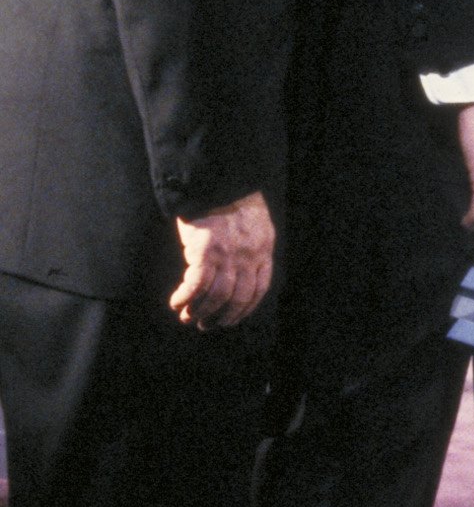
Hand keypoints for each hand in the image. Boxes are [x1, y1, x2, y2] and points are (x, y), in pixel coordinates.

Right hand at [169, 191, 274, 329]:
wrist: (216, 181)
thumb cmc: (231, 201)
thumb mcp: (254, 225)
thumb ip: (251, 249)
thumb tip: (238, 274)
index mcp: (263, 250)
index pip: (259, 289)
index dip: (245, 308)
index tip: (231, 319)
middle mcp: (249, 256)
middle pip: (238, 297)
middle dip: (222, 316)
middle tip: (206, 325)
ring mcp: (228, 255)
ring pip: (216, 296)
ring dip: (200, 311)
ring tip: (187, 317)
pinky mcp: (205, 252)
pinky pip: (196, 285)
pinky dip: (185, 297)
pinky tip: (176, 302)